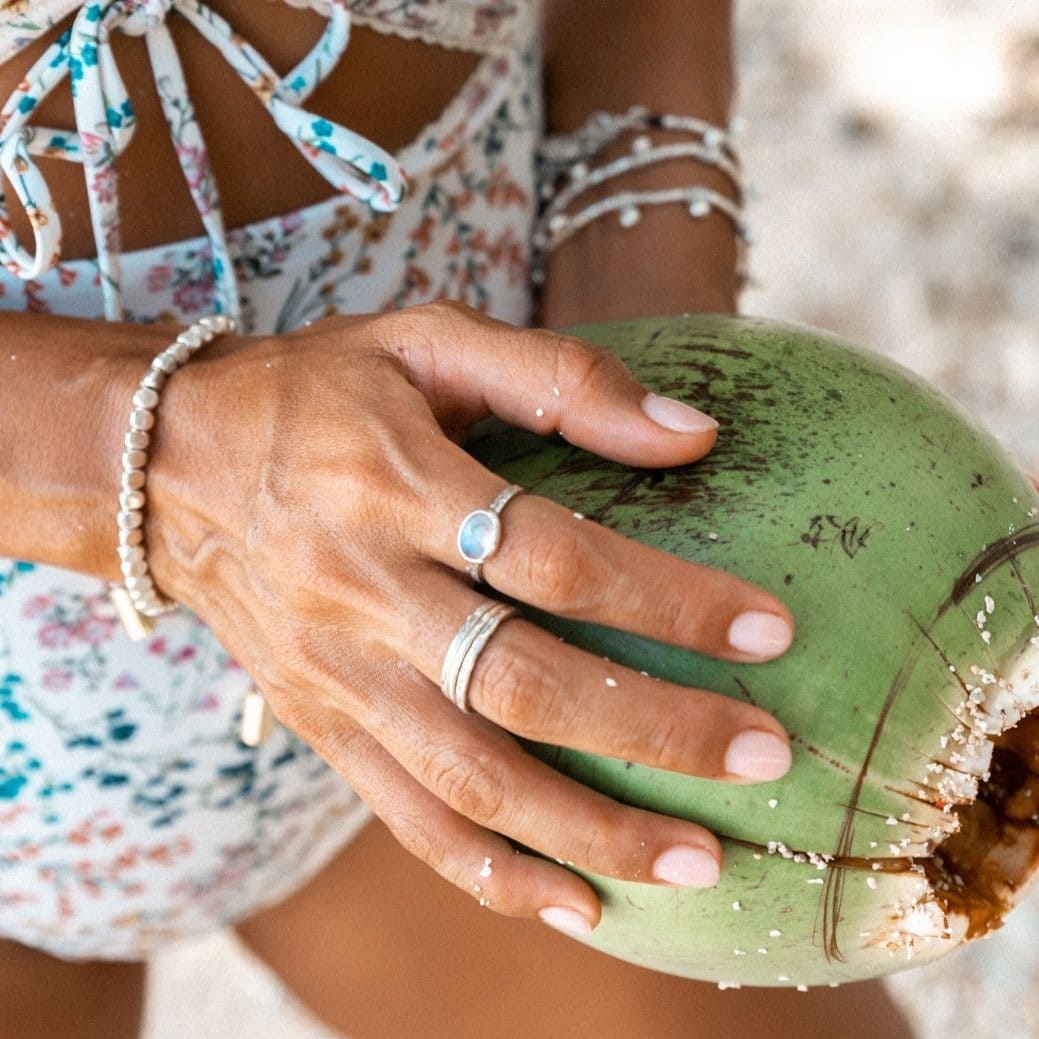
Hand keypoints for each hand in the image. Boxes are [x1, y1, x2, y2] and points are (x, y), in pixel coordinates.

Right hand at [145, 301, 792, 932]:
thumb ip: (557, 377)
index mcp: (395, 484)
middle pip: (522, 683)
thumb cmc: (317, 390)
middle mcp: (362, 590)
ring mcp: (338, 672)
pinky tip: (580, 902)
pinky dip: (494, 872)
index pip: (548, 556)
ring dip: (589, 830)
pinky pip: (408, 815)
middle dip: (652, 731)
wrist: (173, 465)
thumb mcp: (427, 339)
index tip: (769, 631)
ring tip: (699, 863)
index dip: (663, 599)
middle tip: (766, 759)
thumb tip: (693, 433)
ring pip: (470, 776)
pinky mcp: (321, 722)